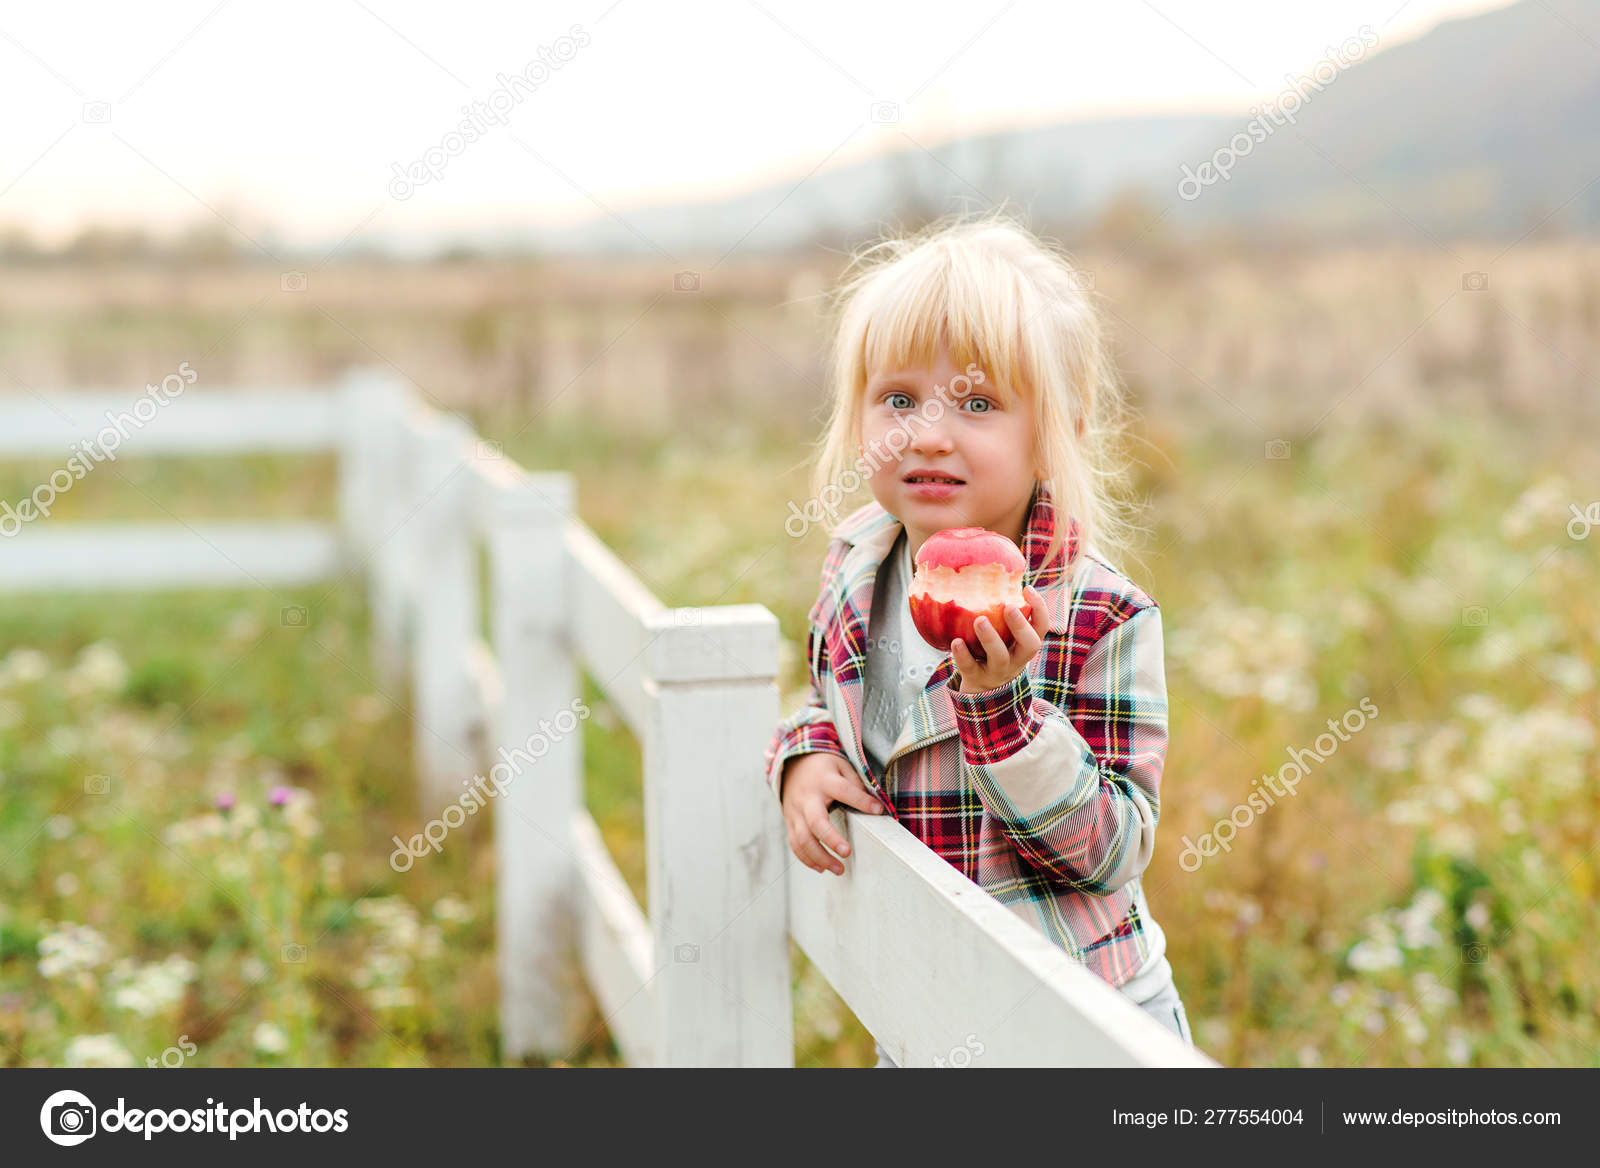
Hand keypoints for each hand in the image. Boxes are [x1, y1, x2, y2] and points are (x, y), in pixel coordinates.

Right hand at [779, 752, 885, 875]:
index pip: (844, 791)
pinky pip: (794, 843)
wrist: (792, 765)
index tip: (879, 810)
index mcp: (823, 780)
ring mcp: (795, 811)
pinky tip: (821, 868)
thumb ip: (855, 783)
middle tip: (847, 853)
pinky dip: (806, 858)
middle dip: (831, 839)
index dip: (861, 801)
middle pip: (815, 822)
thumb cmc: (823, 768)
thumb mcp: (840, 765)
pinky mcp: (790, 822)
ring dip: (819, 857)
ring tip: (839, 869)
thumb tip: (872, 805)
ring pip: (802, 839)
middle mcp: (807, 798)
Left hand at [951, 584, 1047, 693]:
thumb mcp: (1005, 636)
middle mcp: (1017, 658)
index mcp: (1026, 643)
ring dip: (991, 638)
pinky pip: (971, 667)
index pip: (1041, 626)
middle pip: (1030, 645)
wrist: (984, 691)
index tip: (1027, 588)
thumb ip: (1002, 613)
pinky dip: (963, 655)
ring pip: (1000, 657)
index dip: (1039, 608)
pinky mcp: (977, 678)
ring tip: (979, 620)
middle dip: (1020, 626)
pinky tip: (955, 641)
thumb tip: (989, 572)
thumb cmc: (995, 650)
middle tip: (1009, 607)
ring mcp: (998, 670)